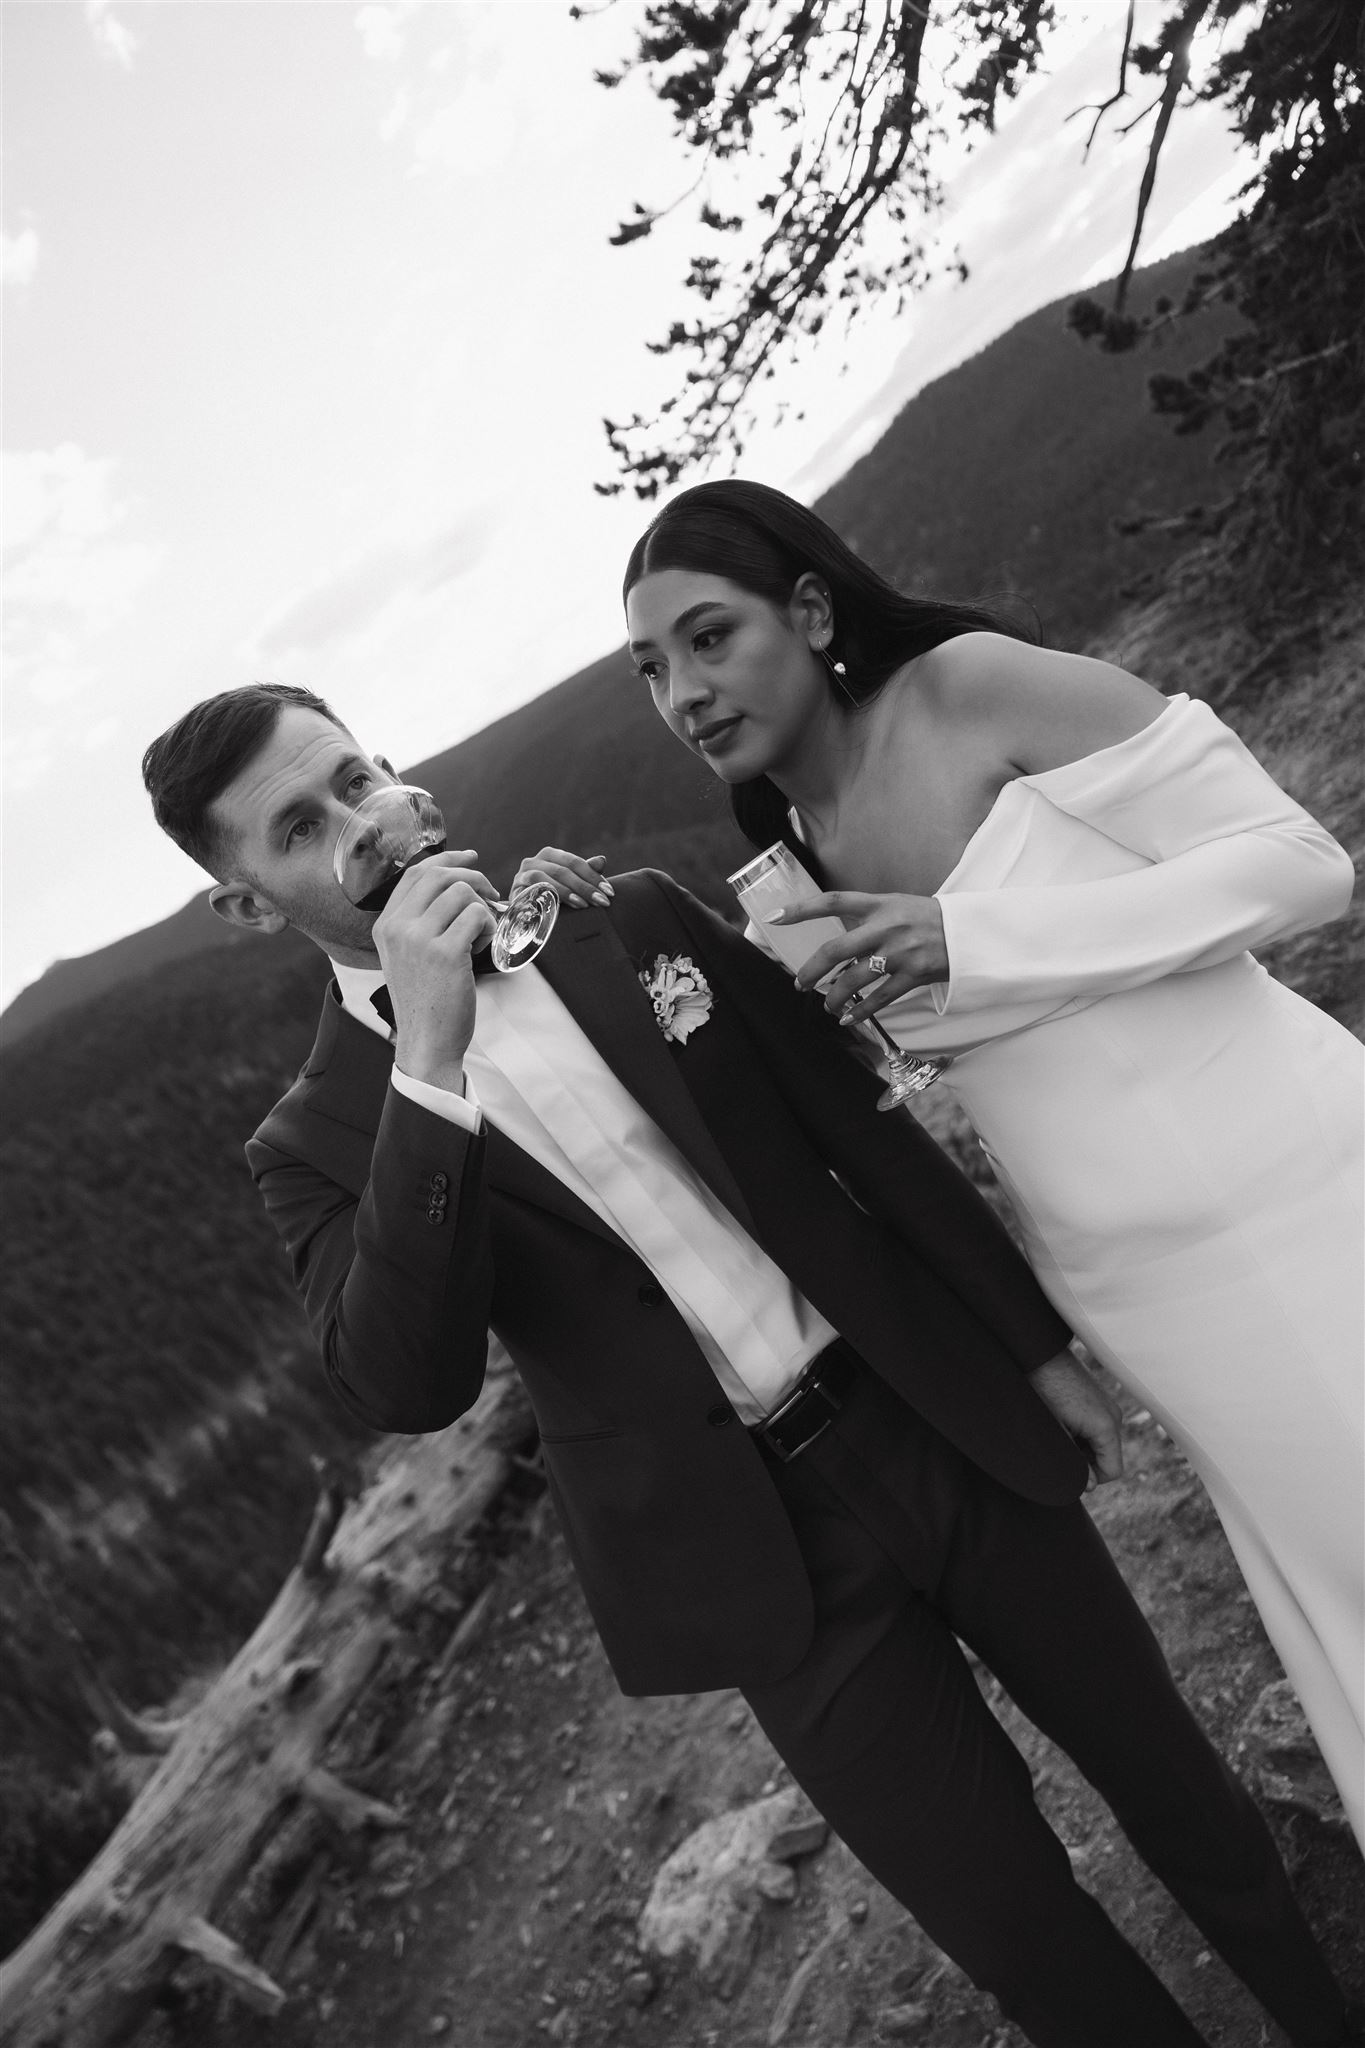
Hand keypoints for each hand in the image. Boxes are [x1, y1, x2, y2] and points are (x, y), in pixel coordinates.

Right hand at [372, 851, 497, 1091]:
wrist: (426, 1042)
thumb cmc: (425, 1001)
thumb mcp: (407, 956)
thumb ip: (419, 923)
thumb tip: (454, 886)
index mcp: (385, 925)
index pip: (415, 873)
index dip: (447, 859)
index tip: (470, 859)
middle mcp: (397, 927)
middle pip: (439, 875)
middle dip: (473, 877)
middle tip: (492, 894)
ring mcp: (419, 939)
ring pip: (461, 893)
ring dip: (483, 908)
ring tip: (482, 934)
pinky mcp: (445, 953)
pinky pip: (477, 916)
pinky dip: (489, 927)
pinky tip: (484, 947)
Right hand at [511, 846, 613, 909]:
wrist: (524, 914)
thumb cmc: (552, 896)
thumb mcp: (572, 884)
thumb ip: (586, 873)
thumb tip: (602, 860)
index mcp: (550, 855)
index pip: (574, 862)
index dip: (593, 876)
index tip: (609, 892)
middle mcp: (534, 861)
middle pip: (562, 870)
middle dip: (585, 887)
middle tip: (602, 901)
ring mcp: (522, 875)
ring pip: (544, 878)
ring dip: (566, 892)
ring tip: (583, 904)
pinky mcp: (514, 891)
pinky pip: (529, 891)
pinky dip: (544, 898)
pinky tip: (558, 908)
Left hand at [772, 891, 948, 1025]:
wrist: (969, 932)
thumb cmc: (928, 918)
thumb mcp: (896, 905)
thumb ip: (867, 917)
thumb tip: (838, 937)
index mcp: (879, 905)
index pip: (832, 901)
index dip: (801, 909)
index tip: (775, 917)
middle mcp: (885, 927)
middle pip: (835, 950)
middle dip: (811, 971)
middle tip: (799, 984)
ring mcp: (899, 953)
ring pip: (853, 980)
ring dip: (834, 997)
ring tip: (827, 1005)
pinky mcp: (912, 976)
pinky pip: (879, 999)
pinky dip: (860, 1012)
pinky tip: (848, 1018)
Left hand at [1026, 1351, 1124, 1489]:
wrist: (1037, 1352)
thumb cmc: (1042, 1389)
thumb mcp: (1054, 1431)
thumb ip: (1074, 1462)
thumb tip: (1090, 1486)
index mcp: (1107, 1426)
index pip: (1113, 1470)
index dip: (1091, 1479)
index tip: (1067, 1471)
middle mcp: (1113, 1415)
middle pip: (1107, 1456)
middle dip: (1085, 1461)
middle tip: (1056, 1450)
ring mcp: (1108, 1404)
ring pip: (1101, 1441)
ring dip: (1081, 1446)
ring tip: (1055, 1432)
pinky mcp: (1099, 1397)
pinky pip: (1097, 1425)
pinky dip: (1081, 1431)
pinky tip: (1059, 1421)